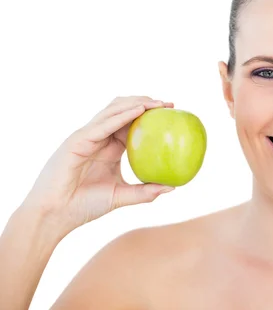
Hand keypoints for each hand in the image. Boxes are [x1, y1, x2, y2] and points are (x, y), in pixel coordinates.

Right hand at [21, 96, 175, 234]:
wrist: (55, 215)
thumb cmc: (84, 206)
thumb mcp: (121, 196)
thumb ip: (145, 192)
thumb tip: (172, 187)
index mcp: (109, 147)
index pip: (131, 123)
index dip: (150, 115)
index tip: (172, 112)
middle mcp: (99, 138)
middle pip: (123, 110)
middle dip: (146, 102)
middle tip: (169, 104)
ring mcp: (87, 136)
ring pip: (113, 110)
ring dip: (136, 103)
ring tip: (157, 103)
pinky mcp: (77, 140)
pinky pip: (103, 124)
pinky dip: (122, 115)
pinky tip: (140, 110)